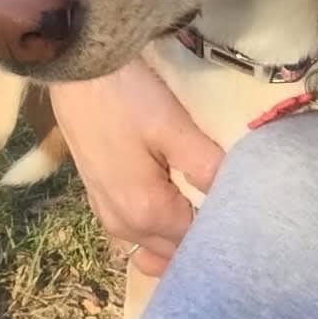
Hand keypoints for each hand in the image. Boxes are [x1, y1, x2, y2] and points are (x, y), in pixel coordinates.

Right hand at [50, 59, 223, 275]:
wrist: (76, 70)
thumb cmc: (127, 96)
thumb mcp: (173, 126)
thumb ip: (205, 166)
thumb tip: (234, 195)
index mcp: (146, 213)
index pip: (197, 240)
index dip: (221, 224)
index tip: (241, 203)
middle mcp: (123, 226)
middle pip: (172, 248)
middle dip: (200, 232)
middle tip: (228, 203)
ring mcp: (106, 214)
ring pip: (152, 241)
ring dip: (177, 231)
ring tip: (203, 202)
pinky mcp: (99, 197)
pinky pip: (134, 228)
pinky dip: (156, 225)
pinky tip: (174, 202)